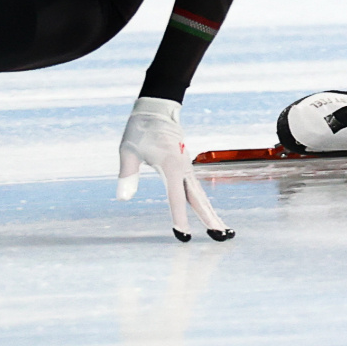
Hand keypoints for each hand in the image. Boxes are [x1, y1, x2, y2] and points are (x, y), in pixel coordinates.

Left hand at [115, 97, 233, 242]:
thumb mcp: (128, 150)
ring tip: (222, 231)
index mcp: (169, 165)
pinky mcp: (185, 167)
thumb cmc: (140, 129)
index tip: (183, 235)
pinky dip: (203, 203)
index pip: (176, 197)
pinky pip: (195, 189)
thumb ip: (127, 174)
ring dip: (210, 213)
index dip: (179, 217)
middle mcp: (182, 168)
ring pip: (200, 195)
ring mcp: (186, 167)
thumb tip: (124, 199)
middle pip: (198, 199)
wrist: (157, 109)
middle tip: (221, 237)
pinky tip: (207, 214)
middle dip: (209, 219)